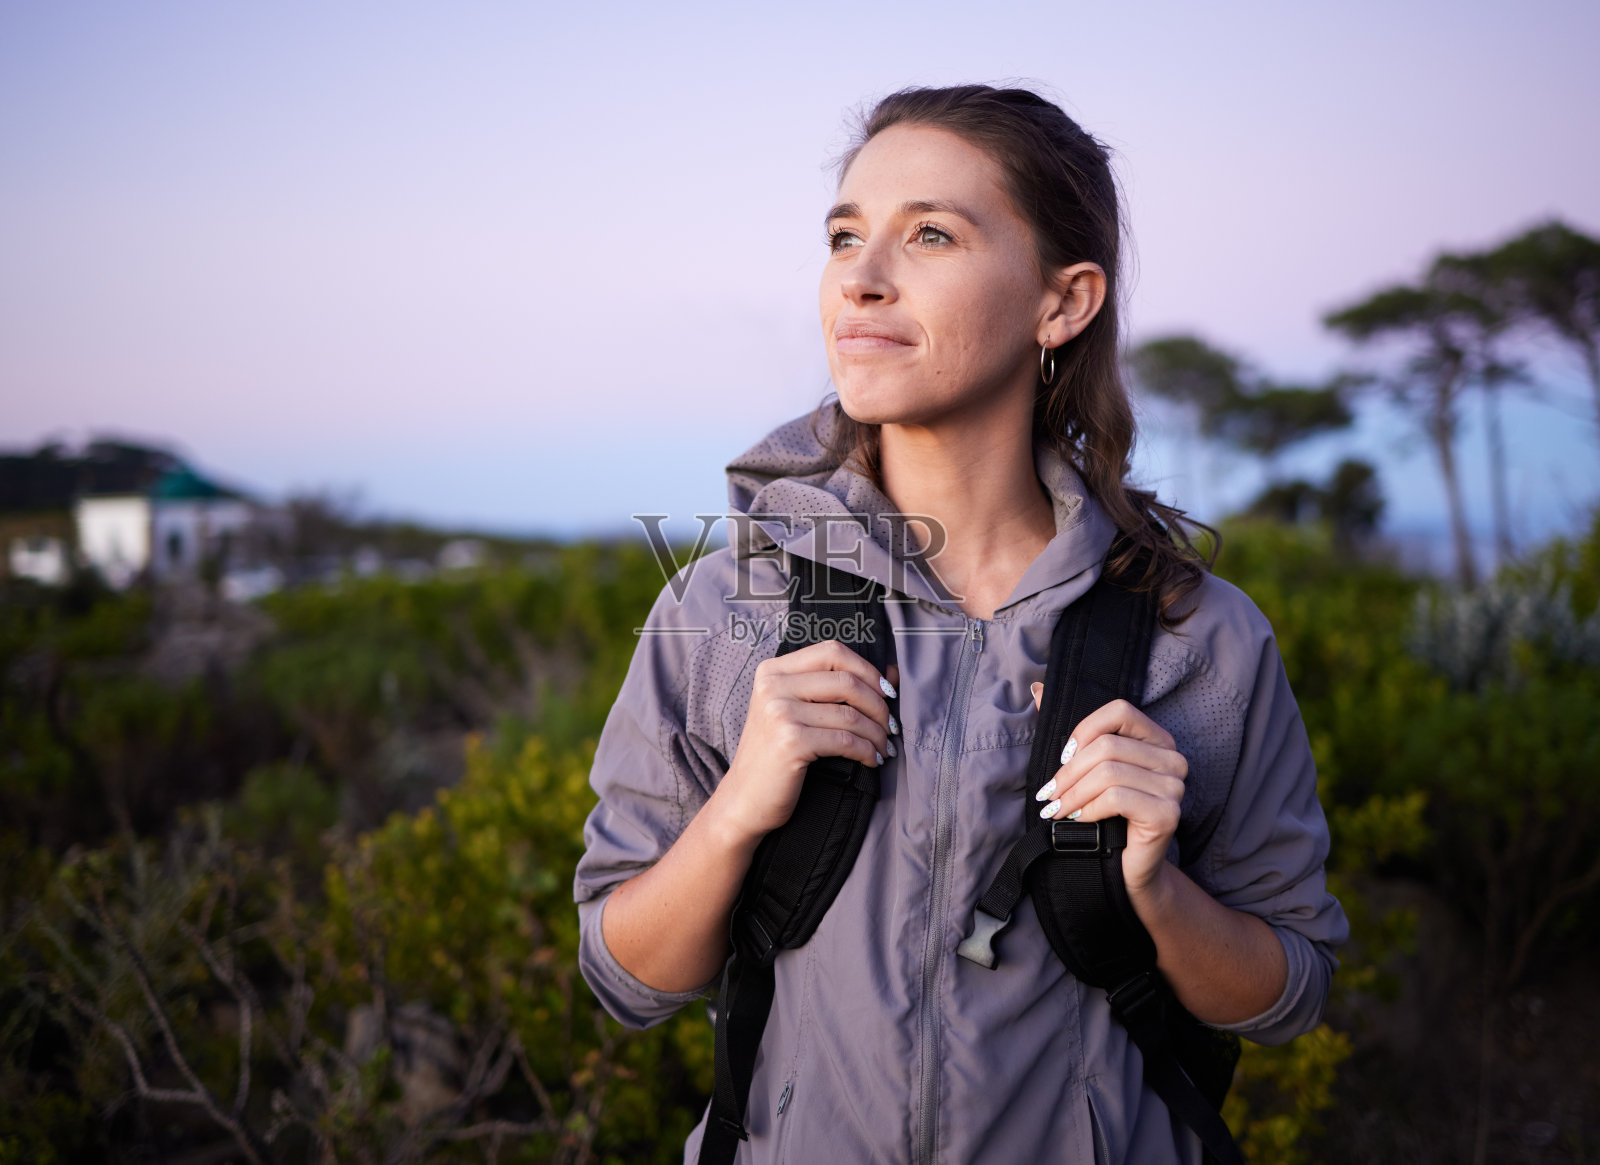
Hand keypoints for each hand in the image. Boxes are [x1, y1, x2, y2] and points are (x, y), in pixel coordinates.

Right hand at [715, 642, 899, 845]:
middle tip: (890, 727)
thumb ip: (838, 688)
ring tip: (884, 747)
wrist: (744, 799)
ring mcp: (779, 712)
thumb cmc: (775, 755)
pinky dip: (866, 751)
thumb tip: (893, 673)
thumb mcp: (799, 712)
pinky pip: (845, 740)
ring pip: (850, 714)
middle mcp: (773, 685)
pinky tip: (871, 760)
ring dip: (877, 733)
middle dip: (879, 705)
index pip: (832, 651)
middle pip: (846, 681)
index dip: (867, 670)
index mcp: (773, 670)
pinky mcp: (790, 741)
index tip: (886, 693)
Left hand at [1028, 686, 1185, 896]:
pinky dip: (1090, 808)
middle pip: (1108, 746)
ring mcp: (1174, 786)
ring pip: (1108, 772)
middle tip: (1049, 795)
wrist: (1126, 869)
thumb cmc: (1106, 817)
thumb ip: (1069, 731)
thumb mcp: (1086, 771)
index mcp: (1157, 739)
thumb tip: (1038, 690)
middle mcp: (1173, 758)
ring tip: (1056, 809)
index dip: (1084, 730)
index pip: (1120, 710)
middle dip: (1069, 772)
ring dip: (1073, 793)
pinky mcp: (1168, 814)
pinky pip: (1117, 798)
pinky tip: (1079, 819)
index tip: (1062, 759)